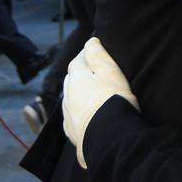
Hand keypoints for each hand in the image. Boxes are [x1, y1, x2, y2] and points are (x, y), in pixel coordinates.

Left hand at [63, 37, 138, 169]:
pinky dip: (78, 113)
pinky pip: (72, 118)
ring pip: (70, 99)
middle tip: (95, 74)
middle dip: (80, 74)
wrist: (111, 139)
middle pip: (71, 80)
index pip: (77, 61)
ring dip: (77, 94)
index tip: (96, 52)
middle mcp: (68, 97)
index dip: (86, 55)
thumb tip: (90, 41)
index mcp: (76, 79)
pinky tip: (87, 116)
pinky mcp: (73, 134)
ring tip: (91, 94)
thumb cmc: (114, 101)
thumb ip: (98, 54)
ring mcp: (68, 117)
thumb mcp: (111, 72)